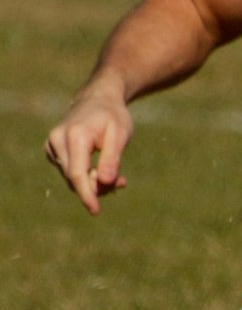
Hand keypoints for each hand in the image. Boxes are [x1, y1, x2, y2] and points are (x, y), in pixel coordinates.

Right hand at [44, 80, 132, 214]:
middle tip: (122, 183)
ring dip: (94, 182)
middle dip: (97, 186)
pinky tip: (103, 171)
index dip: (87, 193)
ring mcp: (52, 146)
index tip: (95, 210)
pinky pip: (70, 172)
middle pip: (75, 177)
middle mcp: (57, 141)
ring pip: (72, 177)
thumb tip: (106, 183)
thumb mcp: (120, 134)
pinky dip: (86, 176)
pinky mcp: (53, 151)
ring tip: (118, 176)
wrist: (98, 99)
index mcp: (74, 135)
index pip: (77, 173)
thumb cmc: (112, 116)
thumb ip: (112, 158)